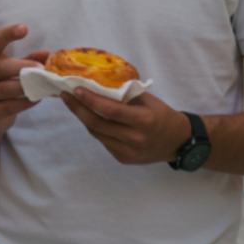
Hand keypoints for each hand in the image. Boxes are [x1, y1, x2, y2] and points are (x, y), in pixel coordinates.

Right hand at [0, 25, 47, 133]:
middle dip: (23, 67)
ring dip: (26, 87)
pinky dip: (24, 103)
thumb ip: (29, 61)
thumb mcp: (13, 70)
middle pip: (1, 67)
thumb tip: (47, 54)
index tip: (24, 28)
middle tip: (42, 68)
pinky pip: (8, 106)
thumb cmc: (1, 84)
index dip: (8, 33)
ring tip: (43, 86)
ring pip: (5, 88)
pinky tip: (36, 99)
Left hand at [60, 89, 191, 165]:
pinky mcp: (123, 159)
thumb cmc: (162, 115)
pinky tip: (90, 117)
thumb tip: (97, 83)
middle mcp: (135, 139)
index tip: (75, 89)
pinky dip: (95, 129)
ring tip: (74, 103)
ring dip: (83, 118)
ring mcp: (128, 152)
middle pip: (97, 124)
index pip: (110, 110)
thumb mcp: (147, 100)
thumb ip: (124, 94)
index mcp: (144, 120)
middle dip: (78, 109)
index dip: (90, 100)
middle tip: (65, 95)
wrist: (178, 142)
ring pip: (97, 134)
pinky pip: (103, 141)